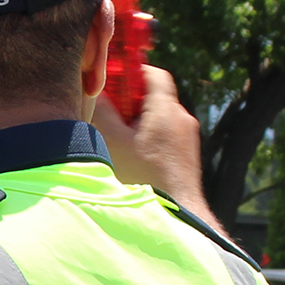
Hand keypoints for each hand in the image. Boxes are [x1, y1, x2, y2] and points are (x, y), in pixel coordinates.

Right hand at [93, 65, 215, 222]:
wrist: (176, 211)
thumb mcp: (114, 142)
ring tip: (121, 145)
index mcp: (165, 109)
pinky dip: (149, 139)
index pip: (151, 73)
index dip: (130, 73)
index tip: (112, 85)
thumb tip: (97, 92)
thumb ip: (104, 111)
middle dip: (130, 103)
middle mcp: (181, 119)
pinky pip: (166, 135)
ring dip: (139, 124)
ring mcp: (187, 137)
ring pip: (159, 117)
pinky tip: (135, 160)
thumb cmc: (145, 180)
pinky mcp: (187, 154)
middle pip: (154, 95)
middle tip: (111, 119)